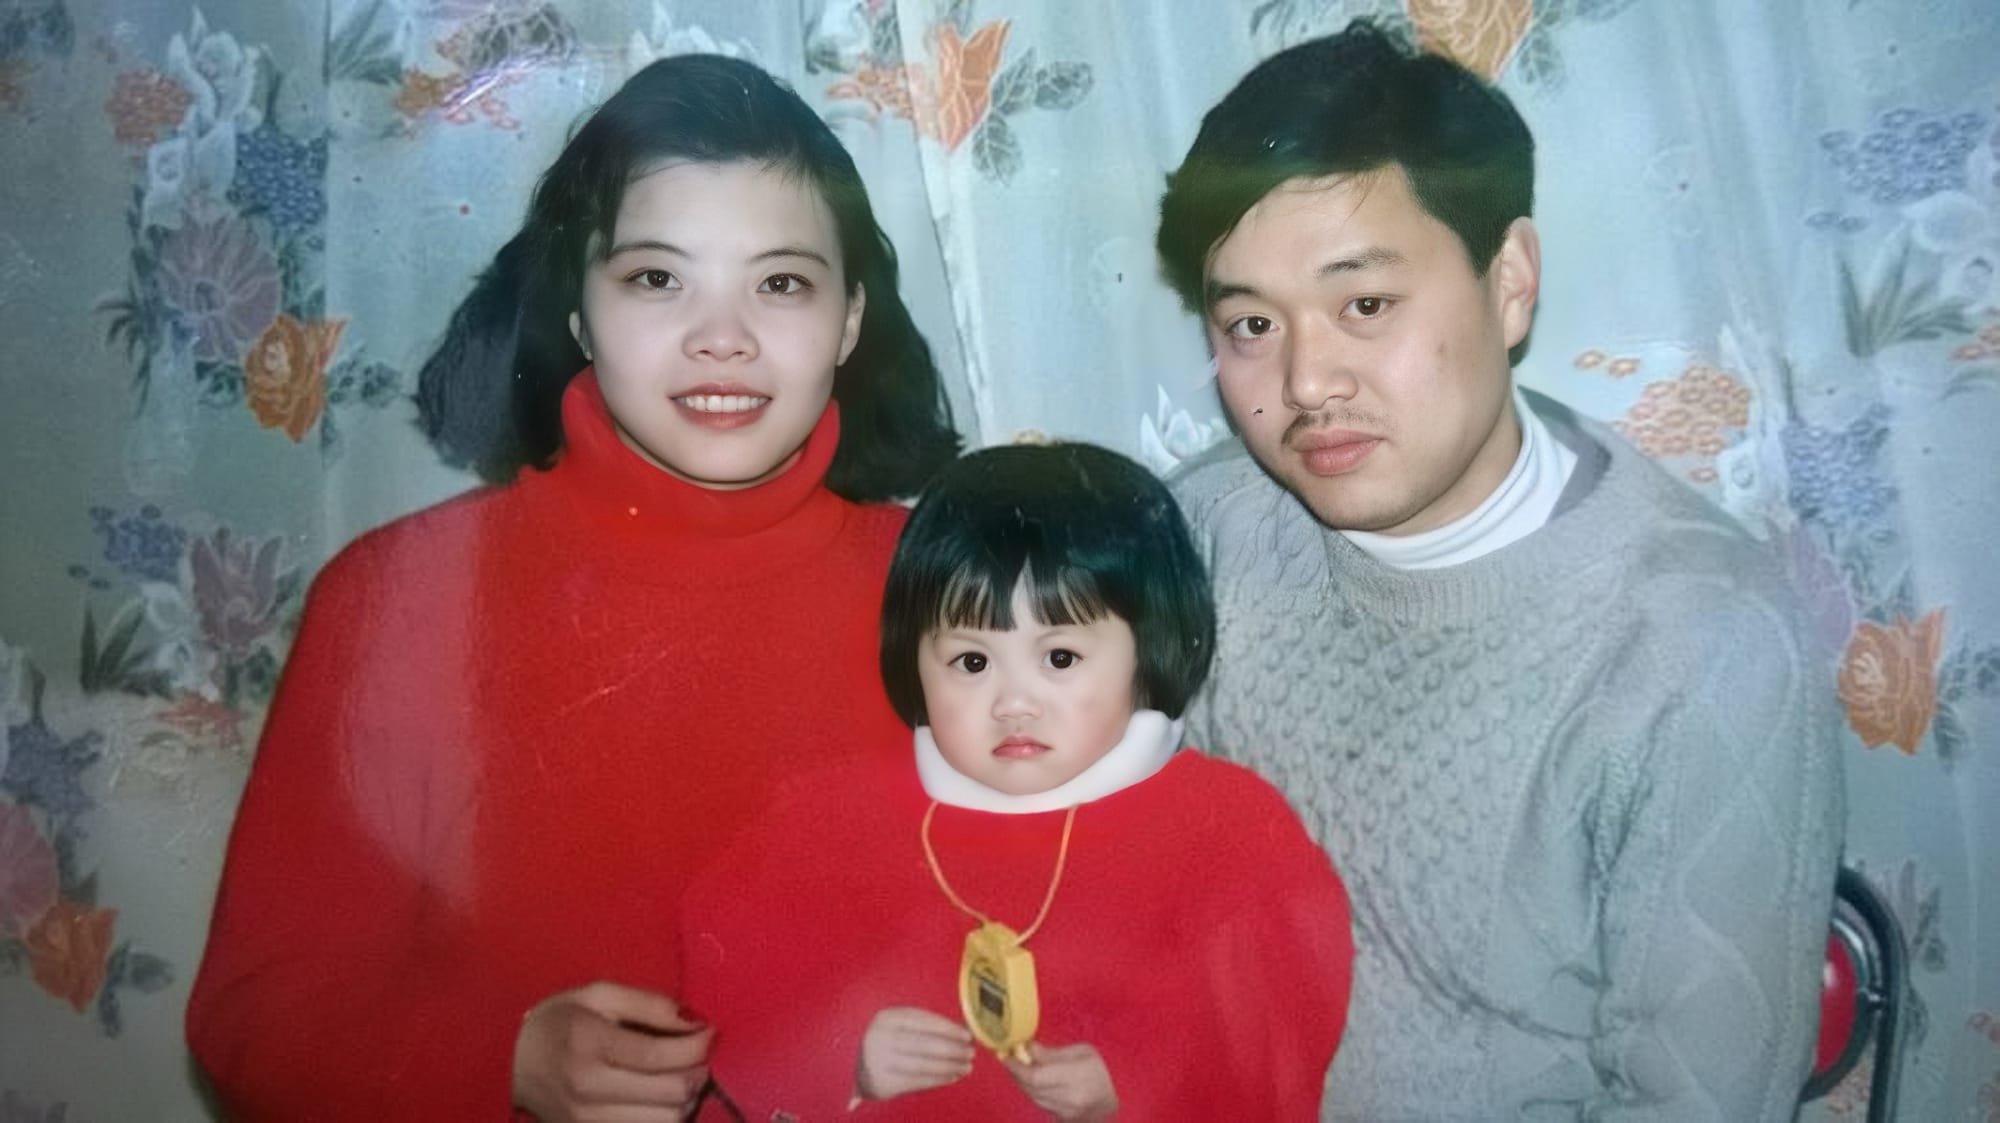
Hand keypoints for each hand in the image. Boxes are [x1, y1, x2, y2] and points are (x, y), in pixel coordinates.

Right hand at [511, 981, 713, 1121]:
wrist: (506, 1063)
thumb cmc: (556, 1021)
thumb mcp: (597, 994)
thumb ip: (648, 1004)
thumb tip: (694, 1020)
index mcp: (589, 1044)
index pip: (663, 1056)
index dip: (699, 1046)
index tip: (709, 1033)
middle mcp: (588, 1089)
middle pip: (672, 1095)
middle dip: (697, 1073)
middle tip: (696, 1056)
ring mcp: (586, 1121)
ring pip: (666, 1122)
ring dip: (685, 1100)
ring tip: (678, 1076)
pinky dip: (664, 1117)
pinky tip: (659, 1098)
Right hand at [855, 1006, 974, 1102]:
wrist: (854, 1068)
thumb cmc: (885, 1042)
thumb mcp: (895, 1025)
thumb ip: (922, 1025)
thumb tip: (959, 1031)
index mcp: (886, 1017)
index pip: (924, 1021)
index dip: (948, 1028)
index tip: (967, 1035)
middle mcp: (880, 1037)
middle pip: (926, 1044)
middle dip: (953, 1049)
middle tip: (971, 1052)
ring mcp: (879, 1062)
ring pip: (924, 1064)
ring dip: (950, 1066)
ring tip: (966, 1067)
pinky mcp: (883, 1083)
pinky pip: (918, 1081)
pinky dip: (938, 1079)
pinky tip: (951, 1076)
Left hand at [1004, 1042, 1116, 1120]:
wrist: (1119, 1098)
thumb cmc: (1102, 1070)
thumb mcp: (1082, 1052)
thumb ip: (1053, 1053)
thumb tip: (1027, 1049)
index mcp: (1076, 1078)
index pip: (1034, 1076)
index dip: (1016, 1066)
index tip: (1006, 1055)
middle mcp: (1069, 1099)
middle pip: (1030, 1087)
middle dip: (1016, 1072)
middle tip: (1009, 1058)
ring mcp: (1066, 1112)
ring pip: (1032, 1097)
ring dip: (1022, 1082)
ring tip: (1021, 1067)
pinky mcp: (1062, 1118)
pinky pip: (1039, 1104)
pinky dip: (1033, 1091)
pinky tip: (1033, 1080)